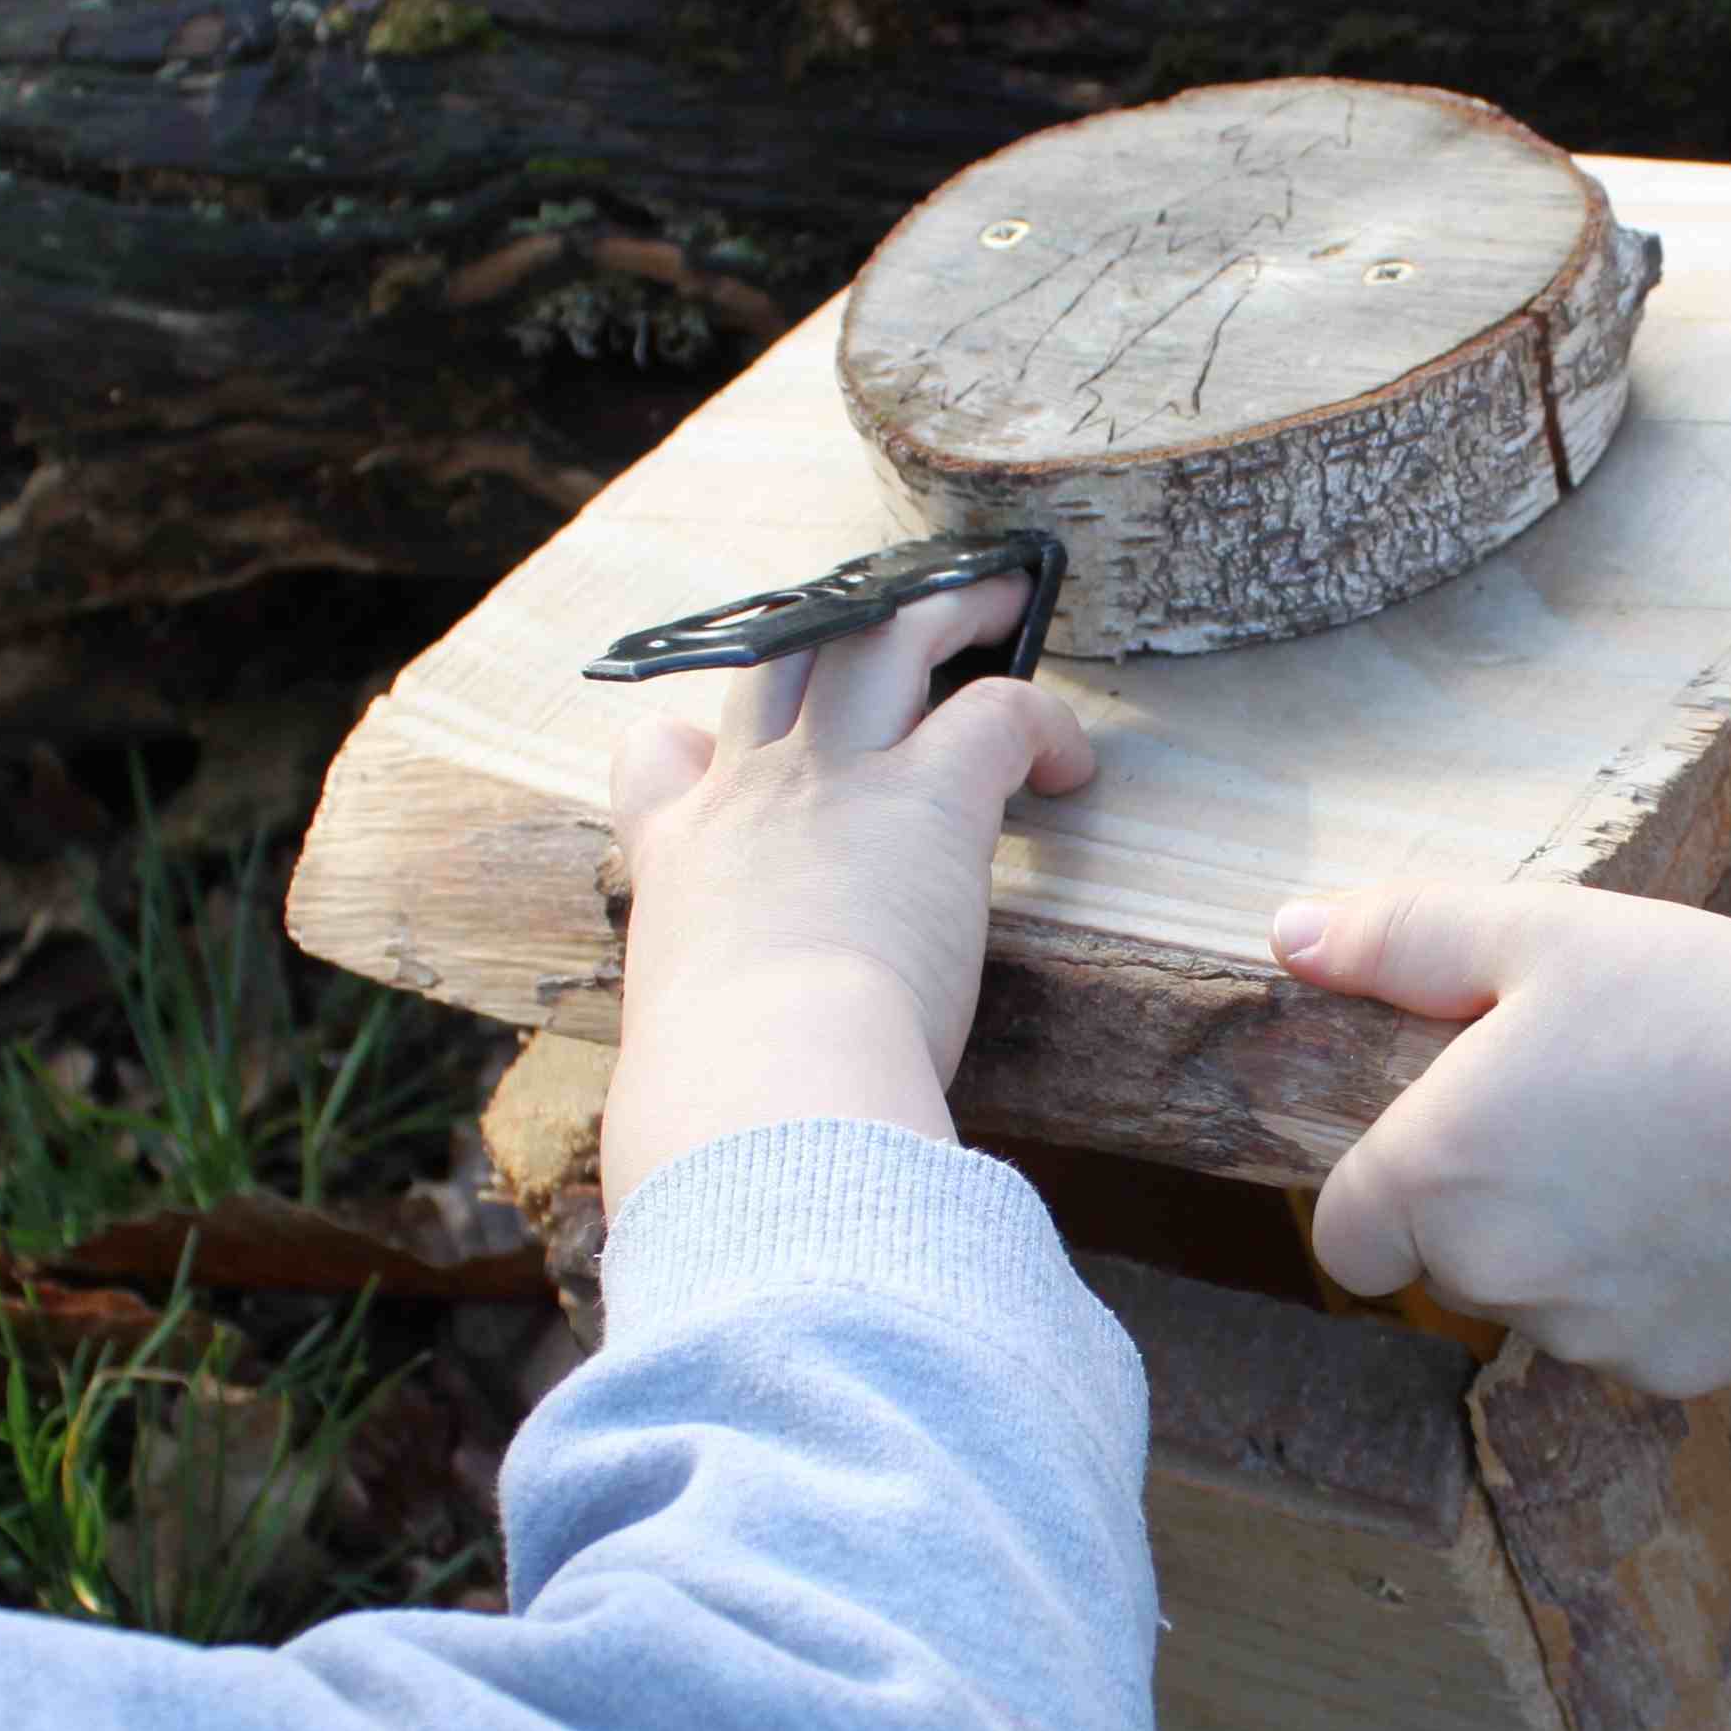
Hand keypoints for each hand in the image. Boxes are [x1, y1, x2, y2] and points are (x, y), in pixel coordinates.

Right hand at [601, 575, 1094, 1209]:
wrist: (762, 1092)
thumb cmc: (728, 1108)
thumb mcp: (679, 1055)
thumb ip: (701, 1052)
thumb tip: (702, 1133)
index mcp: (683, 863)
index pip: (659, 762)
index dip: (692, 742)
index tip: (714, 744)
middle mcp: (749, 798)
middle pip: (787, 655)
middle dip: (848, 617)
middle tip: (911, 608)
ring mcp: (836, 780)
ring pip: (883, 634)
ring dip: (951, 608)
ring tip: (1005, 598)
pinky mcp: (932, 795)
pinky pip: (1000, 711)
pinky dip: (1045, 722)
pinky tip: (1072, 768)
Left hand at [1271, 882, 1730, 1398]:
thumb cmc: (1703, 1007)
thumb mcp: (1541, 932)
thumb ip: (1400, 938)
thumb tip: (1290, 934)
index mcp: (1433, 1174)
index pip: (1345, 1237)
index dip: (1386, 1189)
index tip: (1454, 1137)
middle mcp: (1489, 1276)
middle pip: (1448, 1265)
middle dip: (1491, 1205)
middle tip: (1586, 1116)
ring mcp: (1581, 1336)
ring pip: (1541, 1303)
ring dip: (1573, 1249)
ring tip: (1664, 1155)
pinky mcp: (1668, 1371)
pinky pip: (1630, 1334)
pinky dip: (1655, 1287)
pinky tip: (1715, 1213)